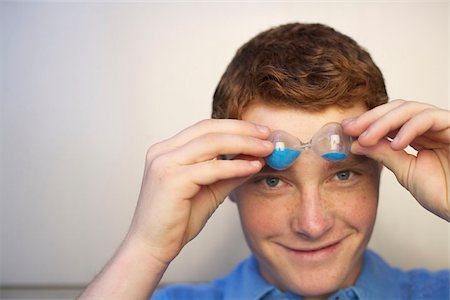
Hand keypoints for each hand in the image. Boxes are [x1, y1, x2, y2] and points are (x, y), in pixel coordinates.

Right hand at [128, 119, 273, 266]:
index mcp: (167, 150)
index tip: (260, 132)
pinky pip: (211, 168)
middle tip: (268, 134)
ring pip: (212, 143)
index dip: (235, 126)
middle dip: (243, 129)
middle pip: (209, 129)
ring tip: (267, 148)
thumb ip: (229, 173)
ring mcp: (165, 163)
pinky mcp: (171, 180)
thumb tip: (255, 158)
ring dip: (244, 143)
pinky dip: (236, 165)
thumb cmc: (177, 220)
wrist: (152, 247)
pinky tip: (253, 166)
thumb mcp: (209, 190)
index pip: (205, 128)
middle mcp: (163, 151)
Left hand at [343, 100, 448, 220]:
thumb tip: (357, 142)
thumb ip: (384, 154)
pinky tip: (395, 144)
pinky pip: (429, 118)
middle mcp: (431, 127)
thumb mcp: (406, 172)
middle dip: (370, 118)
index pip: (390, 119)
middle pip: (397, 108)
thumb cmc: (445, 195)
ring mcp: (444, 125)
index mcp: (419, 136)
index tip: (345, 129)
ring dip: (383, 122)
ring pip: (409, 109)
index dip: (367, 122)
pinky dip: (409, 129)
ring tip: (366, 138)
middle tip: (350, 128)